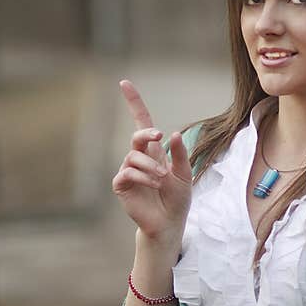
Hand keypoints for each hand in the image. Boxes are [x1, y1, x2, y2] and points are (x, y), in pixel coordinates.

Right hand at [111, 80, 192, 245]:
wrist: (170, 222)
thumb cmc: (177, 198)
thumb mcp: (184, 173)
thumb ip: (179, 154)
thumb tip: (171, 133)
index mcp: (154, 151)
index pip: (141, 122)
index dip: (133, 103)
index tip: (124, 83)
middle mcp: (138, 157)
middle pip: (137, 135)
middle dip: (147, 134)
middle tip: (159, 136)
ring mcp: (128, 170)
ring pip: (134, 156)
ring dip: (151, 166)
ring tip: (162, 180)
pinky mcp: (121, 185)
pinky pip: (128, 172)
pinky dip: (143, 177)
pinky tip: (154, 185)